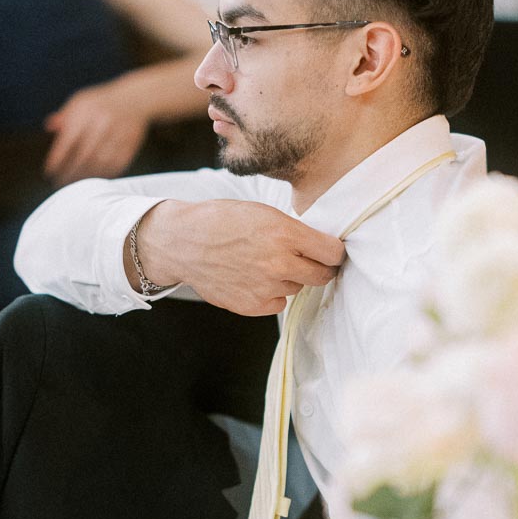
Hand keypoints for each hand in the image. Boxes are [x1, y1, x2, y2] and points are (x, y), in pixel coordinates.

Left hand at [44, 83, 149, 185]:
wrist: (135, 99)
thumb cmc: (101, 102)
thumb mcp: (80, 101)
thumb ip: (65, 116)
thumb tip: (49, 127)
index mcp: (87, 112)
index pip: (68, 140)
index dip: (58, 158)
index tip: (50, 171)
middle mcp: (103, 123)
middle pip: (84, 155)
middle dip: (70, 172)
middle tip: (60, 183)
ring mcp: (119, 135)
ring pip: (100, 163)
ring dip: (86, 177)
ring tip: (75, 185)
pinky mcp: (130, 145)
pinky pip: (116, 165)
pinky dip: (103, 175)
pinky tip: (94, 180)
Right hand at [137, 199, 345, 315]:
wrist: (183, 243)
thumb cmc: (222, 222)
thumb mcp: (263, 213)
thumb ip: (294, 231)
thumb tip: (322, 247)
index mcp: (285, 234)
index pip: (332, 252)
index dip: (334, 252)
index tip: (331, 252)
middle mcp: (279, 263)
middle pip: (322, 275)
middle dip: (321, 268)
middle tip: (311, 261)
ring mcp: (266, 287)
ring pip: (297, 286)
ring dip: (289, 278)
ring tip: (263, 263)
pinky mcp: (253, 305)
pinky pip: (278, 302)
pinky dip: (272, 293)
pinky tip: (253, 278)